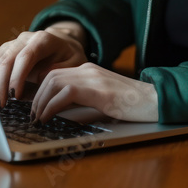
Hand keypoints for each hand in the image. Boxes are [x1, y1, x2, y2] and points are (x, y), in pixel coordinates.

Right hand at [0, 27, 87, 106]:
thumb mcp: (73, 63)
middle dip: (0, 83)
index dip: (18, 76)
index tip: (15, 96)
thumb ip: (60, 70)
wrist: (61, 44)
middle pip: (5, 59)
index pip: (25, 56)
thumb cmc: (67, 57)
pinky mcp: (1, 53)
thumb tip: (40, 78)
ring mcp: (10, 45)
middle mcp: (23, 40)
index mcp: (42, 39)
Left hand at [31, 63, 158, 123]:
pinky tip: (48, 118)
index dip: (40, 90)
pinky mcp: (98, 89)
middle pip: (50, 76)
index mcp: (89, 71)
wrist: (155, 101)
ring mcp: (93, 77)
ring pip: (54, 81)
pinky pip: (66, 92)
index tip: (34, 107)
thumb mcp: (102, 103)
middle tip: (32, 115)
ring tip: (37, 118)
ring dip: (41, 101)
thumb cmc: (132, 106)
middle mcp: (88, 69)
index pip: (55, 74)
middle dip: (37, 96)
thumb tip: (64, 117)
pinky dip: (51, 106)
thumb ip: (84, 105)